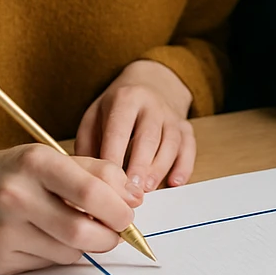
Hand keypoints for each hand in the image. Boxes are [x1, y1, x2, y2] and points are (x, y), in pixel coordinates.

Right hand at [0, 145, 136, 274]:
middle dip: (111, 235)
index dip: (119, 207)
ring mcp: (4, 232)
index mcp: (33, 163)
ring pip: (70, 253)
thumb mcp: (42, 157)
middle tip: (115, 230)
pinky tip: (42, 238)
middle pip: (84, 232)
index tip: (129, 211)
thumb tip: (134, 196)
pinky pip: (46, 265)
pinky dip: (56, 255)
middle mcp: (16, 196)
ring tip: (75, 228)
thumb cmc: (0, 174)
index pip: (92, 190)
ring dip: (84, 246)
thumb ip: (93, 171)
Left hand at [75, 59, 195, 200]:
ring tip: (147, 189)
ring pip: (171, 143)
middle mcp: (152, 105)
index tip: (106, 181)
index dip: (113, 156)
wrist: (149, 84)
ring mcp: (171, 116)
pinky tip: (175, 182)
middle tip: (130, 190)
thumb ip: (88, 145)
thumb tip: (85, 178)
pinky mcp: (186, 127)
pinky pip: (189, 147)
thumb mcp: (94, 117)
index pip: (119, 130)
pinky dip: (184, 166)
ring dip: (160, 168)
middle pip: (148, 136)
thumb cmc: (115, 110)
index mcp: (126, 99)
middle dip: (140, 165)